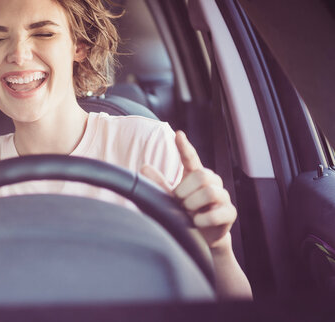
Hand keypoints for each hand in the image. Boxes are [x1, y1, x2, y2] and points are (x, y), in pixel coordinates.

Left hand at [141, 130, 236, 251]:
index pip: (191, 158)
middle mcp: (212, 182)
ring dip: (193, 204)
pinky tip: (197, 222)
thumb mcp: (169, 200)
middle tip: (180, 202)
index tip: (178, 134)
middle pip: (202, 175)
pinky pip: (217, 212)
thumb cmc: (184, 215)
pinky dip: (203, 219)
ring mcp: (223, 197)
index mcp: (196, 176)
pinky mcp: (229, 213)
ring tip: (188, 213)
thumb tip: (144, 167)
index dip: (185, 147)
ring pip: (210, 192)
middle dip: (186, 190)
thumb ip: (159, 185)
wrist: (200, 239)